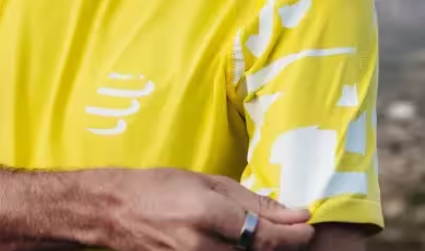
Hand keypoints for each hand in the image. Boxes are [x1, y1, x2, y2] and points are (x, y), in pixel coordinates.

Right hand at [105, 168, 313, 250]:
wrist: (117, 210)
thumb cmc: (159, 186)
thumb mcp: (205, 181)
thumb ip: (250, 199)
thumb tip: (293, 212)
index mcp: (207, 213)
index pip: (265, 235)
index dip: (294, 235)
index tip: (308, 226)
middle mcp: (202, 246)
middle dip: (279, 244)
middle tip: (288, 230)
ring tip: (259, 234)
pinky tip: (236, 243)